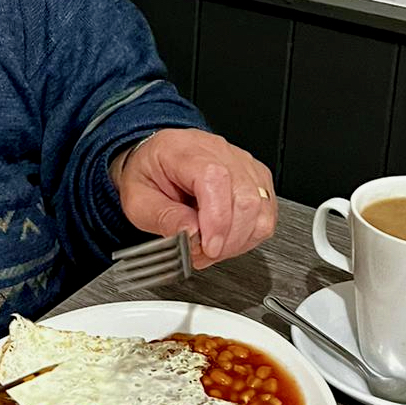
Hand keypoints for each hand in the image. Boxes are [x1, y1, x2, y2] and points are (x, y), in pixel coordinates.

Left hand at [110, 128, 275, 268]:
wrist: (156, 161)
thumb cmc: (148, 175)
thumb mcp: (138, 200)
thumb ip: (164, 217)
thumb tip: (190, 234)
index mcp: (185, 151)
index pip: (216, 179)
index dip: (217, 219)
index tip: (208, 247)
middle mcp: (219, 152)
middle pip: (246, 196)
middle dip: (229, 239)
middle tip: (202, 253)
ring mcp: (243, 164)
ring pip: (262, 208)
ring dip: (239, 240)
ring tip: (211, 248)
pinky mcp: (256, 179)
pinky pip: (267, 213)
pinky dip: (249, 235)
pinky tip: (226, 239)